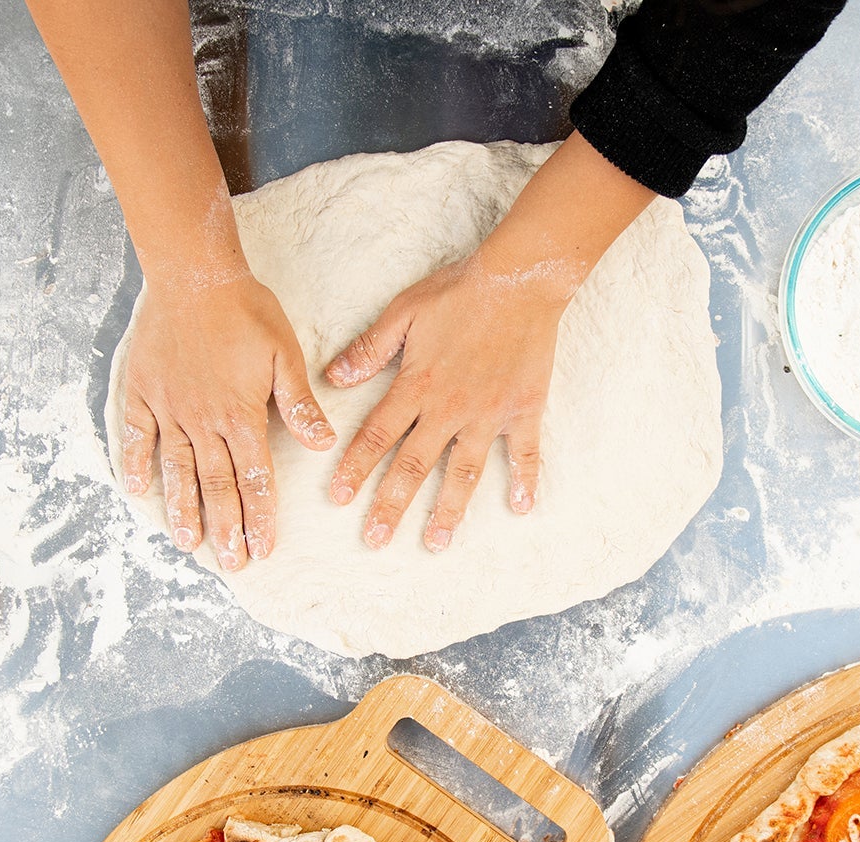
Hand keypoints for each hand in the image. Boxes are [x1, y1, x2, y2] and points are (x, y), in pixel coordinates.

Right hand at [117, 272, 335, 568]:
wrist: (193, 274)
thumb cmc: (245, 311)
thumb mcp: (284, 353)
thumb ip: (299, 403)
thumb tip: (323, 444)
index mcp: (241, 415)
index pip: (253, 478)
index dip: (260, 516)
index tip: (264, 549)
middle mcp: (203, 421)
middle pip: (216, 486)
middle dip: (225, 528)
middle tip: (231, 564)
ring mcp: (169, 409)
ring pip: (177, 470)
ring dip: (182, 509)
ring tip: (187, 544)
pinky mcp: (143, 392)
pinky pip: (136, 436)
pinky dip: (135, 464)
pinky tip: (136, 491)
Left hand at [323, 255, 570, 551]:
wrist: (518, 280)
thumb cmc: (458, 291)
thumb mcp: (403, 312)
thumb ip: (369, 349)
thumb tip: (333, 377)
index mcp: (416, 386)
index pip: (377, 436)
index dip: (355, 469)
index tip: (338, 498)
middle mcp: (449, 409)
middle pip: (414, 467)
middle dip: (391, 506)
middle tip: (375, 541)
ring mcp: (488, 414)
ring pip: (464, 473)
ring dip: (448, 511)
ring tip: (435, 543)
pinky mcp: (523, 409)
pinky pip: (525, 452)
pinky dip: (526, 480)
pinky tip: (522, 508)